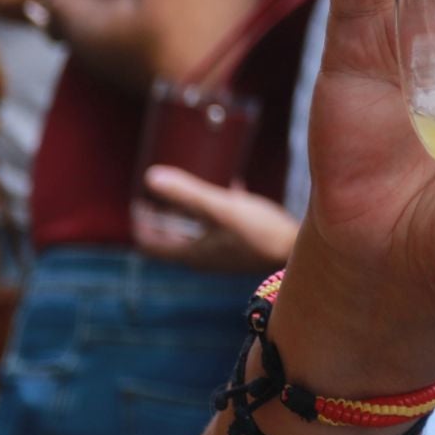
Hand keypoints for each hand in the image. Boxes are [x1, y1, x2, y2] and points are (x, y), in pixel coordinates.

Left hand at [134, 166, 298, 272]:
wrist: (299, 255)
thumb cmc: (260, 232)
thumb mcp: (221, 208)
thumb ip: (187, 193)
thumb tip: (149, 176)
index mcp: (192, 254)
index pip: (152, 244)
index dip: (140, 225)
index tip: (135, 203)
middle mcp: (205, 258)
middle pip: (173, 239)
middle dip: (162, 218)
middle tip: (156, 194)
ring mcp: (226, 254)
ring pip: (198, 232)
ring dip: (189, 214)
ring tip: (190, 190)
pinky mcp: (245, 246)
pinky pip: (221, 227)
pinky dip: (216, 212)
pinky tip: (235, 189)